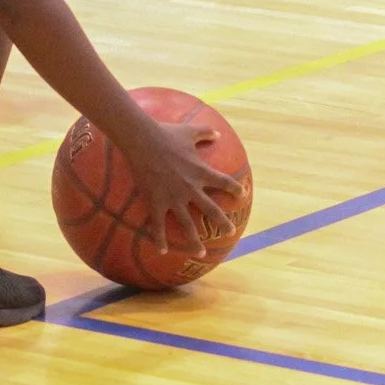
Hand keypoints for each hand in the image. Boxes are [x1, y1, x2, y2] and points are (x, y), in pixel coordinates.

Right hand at [124, 118, 243, 253]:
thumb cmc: (166, 134)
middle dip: (222, 222)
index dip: (235, 189)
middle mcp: (191, 188)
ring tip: (201, 253)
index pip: (224, 182)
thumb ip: (206, 132)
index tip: (242, 195)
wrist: (143, 140)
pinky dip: (160, 240)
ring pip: (188, 224)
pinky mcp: (156, 201)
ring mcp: (173, 197)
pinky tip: (163, 251)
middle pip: (211, 210)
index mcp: (201, 172)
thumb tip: (218, 132)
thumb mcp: (190, 131)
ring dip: (195, 240)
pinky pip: (158, 225)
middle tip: (230, 231)